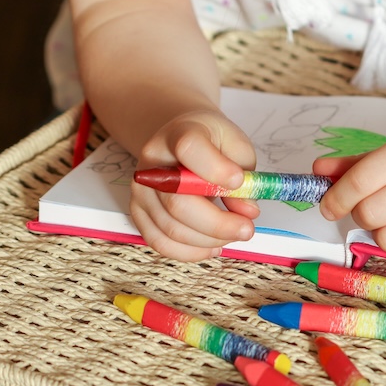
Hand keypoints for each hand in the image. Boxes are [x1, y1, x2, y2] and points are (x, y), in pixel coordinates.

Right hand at [131, 109, 259, 260]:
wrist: (180, 140)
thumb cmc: (212, 143)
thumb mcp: (237, 147)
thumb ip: (246, 176)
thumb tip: (246, 211)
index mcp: (179, 134)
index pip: (189, 148)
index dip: (216, 170)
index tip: (240, 181)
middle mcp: (152, 163)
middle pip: (177, 203)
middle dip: (218, 223)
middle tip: (247, 228)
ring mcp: (141, 190)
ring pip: (171, 228)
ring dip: (209, 239)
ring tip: (234, 234)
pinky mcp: (139, 212)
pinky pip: (160, 242)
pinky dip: (191, 251)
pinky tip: (214, 246)